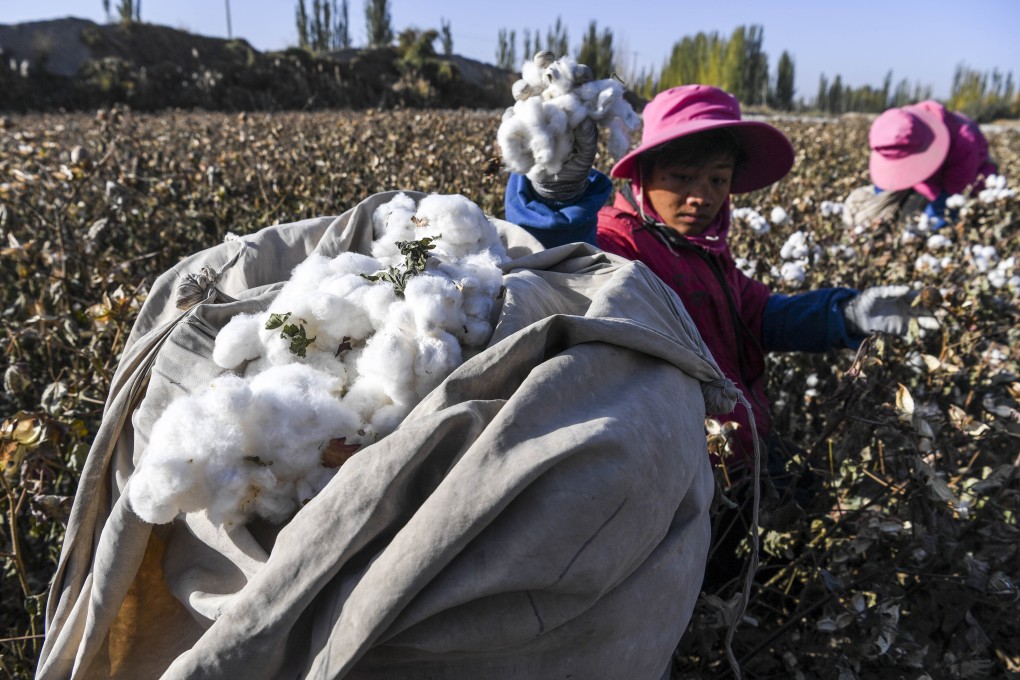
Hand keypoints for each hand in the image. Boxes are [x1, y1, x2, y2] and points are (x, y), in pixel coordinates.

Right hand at [504, 51, 597, 203]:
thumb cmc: (577, 161)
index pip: (575, 79)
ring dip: (522, 87)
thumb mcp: (587, 150)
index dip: (576, 73)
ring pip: (522, 90)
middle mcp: (550, 100)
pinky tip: (514, 116)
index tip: (579, 75)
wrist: (558, 182)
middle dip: (543, 66)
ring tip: (524, 91)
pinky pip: (509, 116)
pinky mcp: (516, 125)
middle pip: (544, 75)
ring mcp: (531, 111)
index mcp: (573, 101)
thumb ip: (587, 135)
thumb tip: (583, 120)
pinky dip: (511, 115)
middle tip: (544, 66)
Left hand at [842, 285, 938, 336]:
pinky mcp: (899, 331)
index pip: (923, 296)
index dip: (934, 295)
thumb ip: (891, 290)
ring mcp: (905, 320)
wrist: (856, 315)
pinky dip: (916, 335)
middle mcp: (908, 308)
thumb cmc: (866, 300)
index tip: (945, 294)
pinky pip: (911, 334)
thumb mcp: (876, 292)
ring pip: (922, 323)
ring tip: (930, 328)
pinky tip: (918, 336)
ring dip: (928, 326)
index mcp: (905, 296)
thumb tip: (907, 289)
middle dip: (935, 314)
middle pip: (926, 311)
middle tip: (941, 317)